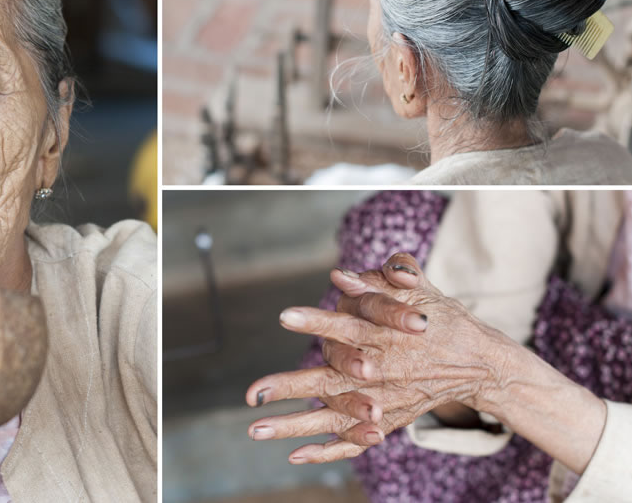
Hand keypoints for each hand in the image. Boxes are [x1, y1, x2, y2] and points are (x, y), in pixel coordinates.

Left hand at [245, 253, 512, 463]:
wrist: (477, 363)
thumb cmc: (441, 318)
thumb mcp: (422, 290)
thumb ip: (390, 275)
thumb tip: (342, 274)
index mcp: (384, 337)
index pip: (346, 327)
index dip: (317, 321)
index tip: (284, 316)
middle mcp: (379, 374)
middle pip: (329, 381)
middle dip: (290, 387)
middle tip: (253, 393)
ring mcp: (381, 403)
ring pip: (331, 417)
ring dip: (293, 425)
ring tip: (255, 431)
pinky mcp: (384, 422)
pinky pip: (352, 443)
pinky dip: (326, 451)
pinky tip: (294, 455)